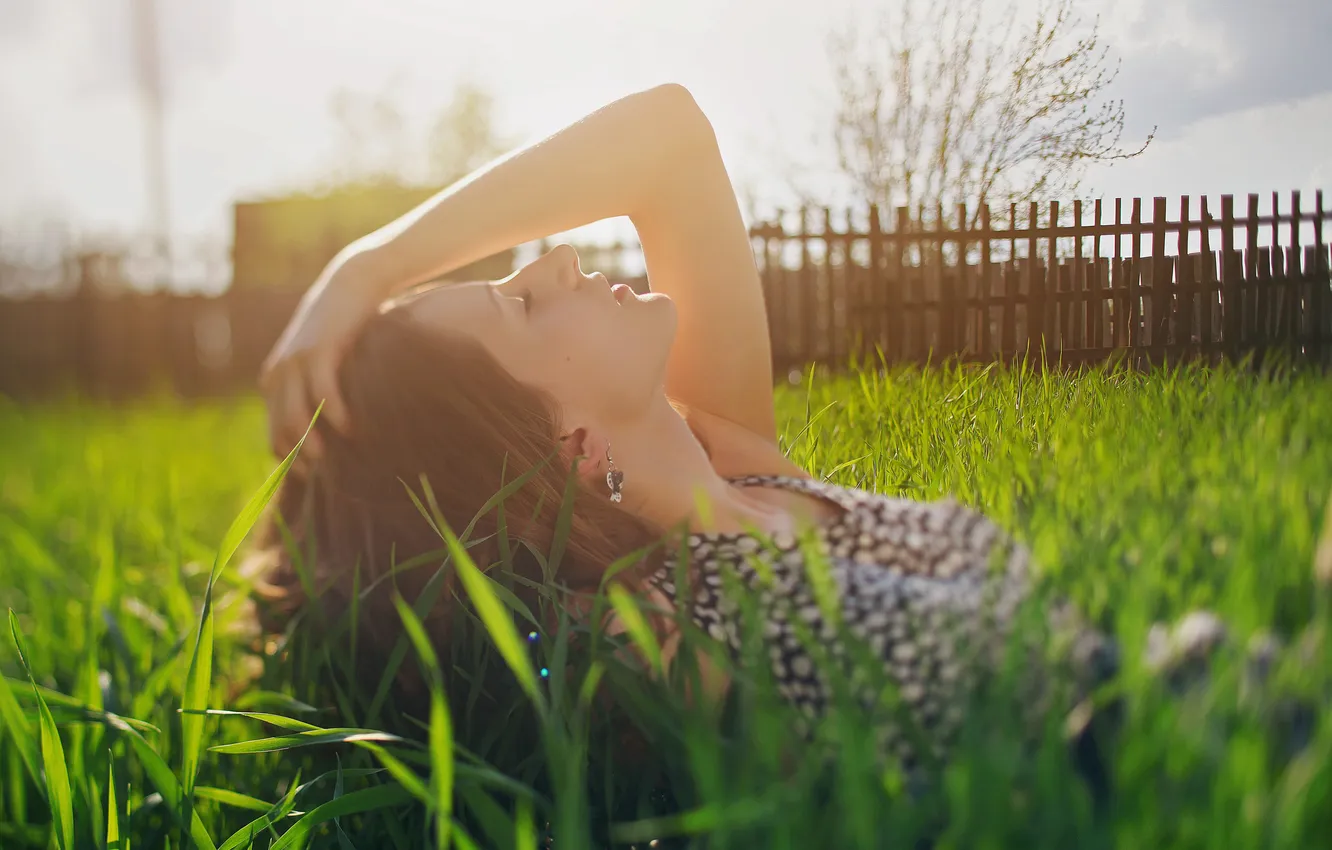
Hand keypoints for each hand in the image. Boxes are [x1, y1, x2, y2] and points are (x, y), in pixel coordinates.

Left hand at [259, 248, 386, 466]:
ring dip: (312, 442)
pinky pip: (323, 394)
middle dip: (300, 457)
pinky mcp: (318, 351)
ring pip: (296, 416)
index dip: (291, 460)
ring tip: (332, 458)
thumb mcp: (319, 363)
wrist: (350, 285)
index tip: (316, 475)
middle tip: (325, 472)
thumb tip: (328, 433)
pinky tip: (350, 429)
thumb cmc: (343, 330)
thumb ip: (313, 391)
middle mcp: (278, 374)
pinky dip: (335, 416)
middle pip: (281, 430)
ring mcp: (295, 362)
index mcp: (274, 381)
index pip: (273, 434)